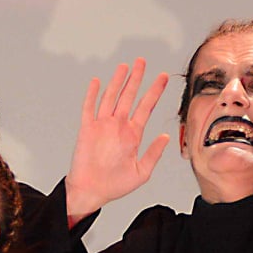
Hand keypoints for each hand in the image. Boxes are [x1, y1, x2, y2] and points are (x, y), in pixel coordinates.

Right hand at [64, 59, 170, 224]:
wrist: (91, 191)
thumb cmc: (114, 185)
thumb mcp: (142, 172)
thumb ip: (153, 153)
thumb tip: (166, 136)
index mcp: (133, 134)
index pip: (146, 106)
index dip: (155, 91)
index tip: (163, 77)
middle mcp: (118, 126)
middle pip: (129, 96)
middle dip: (136, 78)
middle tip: (142, 61)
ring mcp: (102, 126)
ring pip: (111, 97)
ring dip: (117, 81)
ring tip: (124, 66)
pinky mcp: (87, 130)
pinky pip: (89, 108)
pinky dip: (93, 95)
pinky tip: (97, 82)